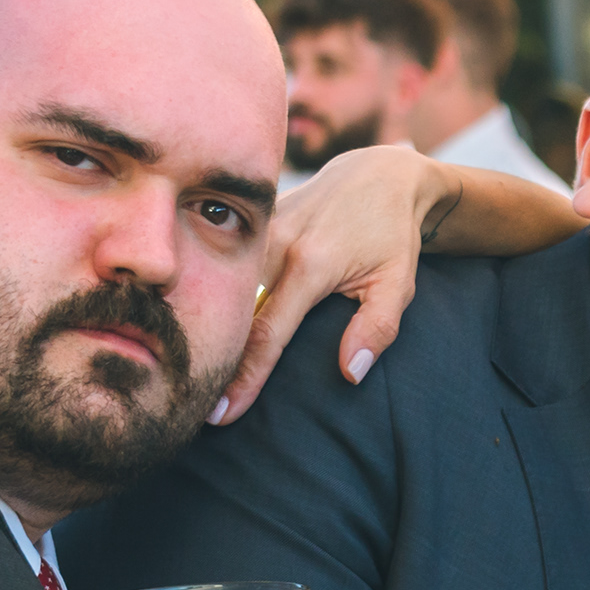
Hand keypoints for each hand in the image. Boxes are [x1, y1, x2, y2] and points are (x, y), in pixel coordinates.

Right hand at [216, 148, 589, 422]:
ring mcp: (258, 230)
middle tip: (195, 411)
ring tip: (191, 375)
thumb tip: (350, 374)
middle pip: (234, 317)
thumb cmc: (391, 236)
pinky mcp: (253, 224)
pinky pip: (230, 271)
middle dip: (215, 362)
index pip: (267, 335)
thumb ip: (377, 329)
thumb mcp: (398, 283)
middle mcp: (274, 244)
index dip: (244, 379)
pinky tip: (203, 328)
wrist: (378, 174)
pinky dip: (220, 301)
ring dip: (213, 332)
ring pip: (227, 293)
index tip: (222, 415)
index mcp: (310, 263)